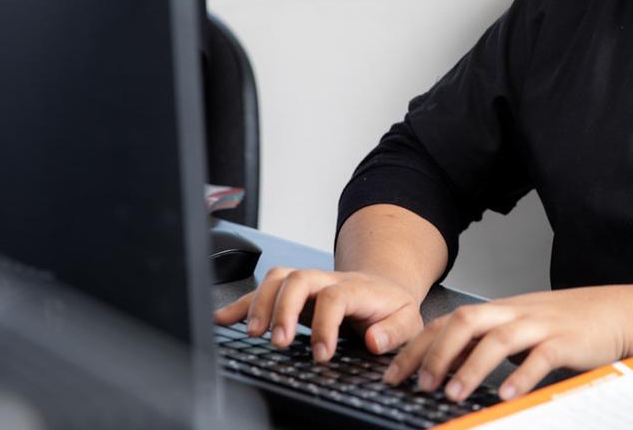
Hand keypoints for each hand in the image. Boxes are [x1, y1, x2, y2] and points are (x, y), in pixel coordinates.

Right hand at [214, 267, 423, 360]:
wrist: (384, 288)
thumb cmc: (392, 307)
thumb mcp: (408, 320)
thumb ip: (394, 330)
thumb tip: (373, 339)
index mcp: (357, 288)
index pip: (335, 296)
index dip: (325, 324)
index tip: (322, 354)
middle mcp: (329, 280)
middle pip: (300, 279)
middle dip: (283, 308)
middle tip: (278, 341)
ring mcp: (310, 284)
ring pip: (279, 278)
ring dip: (260, 302)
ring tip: (253, 333)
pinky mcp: (293, 293)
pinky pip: (263, 289)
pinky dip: (242, 303)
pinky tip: (224, 318)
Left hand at [383, 285, 632, 402]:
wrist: (623, 311)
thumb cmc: (574, 324)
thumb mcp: (526, 328)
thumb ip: (492, 341)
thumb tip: (452, 368)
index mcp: (503, 309)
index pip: (450, 321)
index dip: (419, 345)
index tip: (395, 372)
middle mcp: (516, 312)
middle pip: (464, 322)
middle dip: (436, 353)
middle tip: (418, 384)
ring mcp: (541, 324)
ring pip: (496, 338)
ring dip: (470, 367)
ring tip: (452, 393)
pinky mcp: (566, 340)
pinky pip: (539, 357)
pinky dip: (520, 376)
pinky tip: (506, 395)